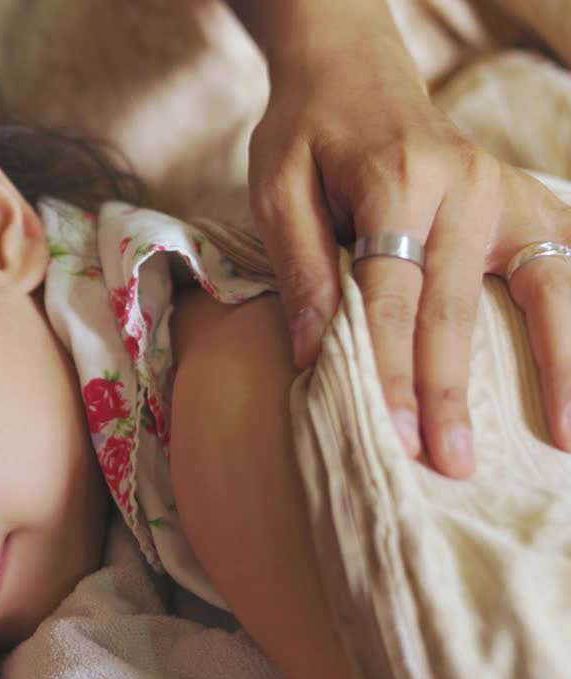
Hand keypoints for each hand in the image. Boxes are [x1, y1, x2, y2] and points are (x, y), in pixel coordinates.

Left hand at [247, 37, 570, 476]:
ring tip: (559, 441)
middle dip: (448, 392)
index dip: (388, 368)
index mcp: (392, 178)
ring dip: (548, 370)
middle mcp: (463, 184)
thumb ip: (300, 266)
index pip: (388, 294)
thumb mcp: (277, 189)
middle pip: (452, 306)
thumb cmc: (306, 137)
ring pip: (534, 291)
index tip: (390, 434)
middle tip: (447, 464)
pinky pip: (565, 268)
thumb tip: (312, 354)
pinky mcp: (527, 201)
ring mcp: (505, 191)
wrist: (353, 73)